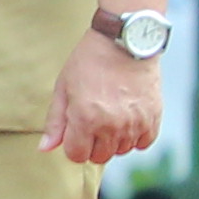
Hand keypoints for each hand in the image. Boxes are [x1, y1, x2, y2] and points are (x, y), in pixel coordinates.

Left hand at [41, 30, 160, 165]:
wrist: (125, 41)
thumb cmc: (90, 61)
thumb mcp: (64, 88)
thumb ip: (55, 122)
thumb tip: (45, 148)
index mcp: (85, 119)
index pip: (77, 156)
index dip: (74, 145)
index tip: (77, 130)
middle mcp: (111, 125)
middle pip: (100, 157)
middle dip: (93, 144)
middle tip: (95, 121)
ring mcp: (134, 122)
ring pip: (122, 150)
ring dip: (115, 140)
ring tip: (112, 115)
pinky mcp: (153, 116)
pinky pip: (144, 142)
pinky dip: (136, 136)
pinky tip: (129, 119)